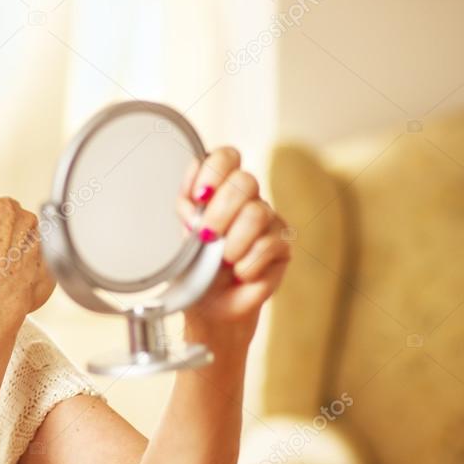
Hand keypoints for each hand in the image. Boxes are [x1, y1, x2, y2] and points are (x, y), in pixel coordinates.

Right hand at [0, 196, 55, 317]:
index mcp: (6, 208)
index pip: (0, 209)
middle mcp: (29, 223)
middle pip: (19, 226)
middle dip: (8, 239)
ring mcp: (42, 247)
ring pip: (30, 248)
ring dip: (18, 257)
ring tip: (0, 273)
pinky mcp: (50, 271)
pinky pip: (38, 270)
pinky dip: (28, 276)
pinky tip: (12, 285)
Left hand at [175, 146, 290, 339]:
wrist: (209, 307)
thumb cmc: (195, 271)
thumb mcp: (180, 237)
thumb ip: (186, 211)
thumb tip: (193, 201)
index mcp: (221, 191)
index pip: (227, 157)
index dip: (214, 170)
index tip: (198, 197)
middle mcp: (248, 200)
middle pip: (244, 181)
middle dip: (220, 212)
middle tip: (207, 237)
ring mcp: (268, 221)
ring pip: (257, 213)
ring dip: (233, 242)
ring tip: (223, 260)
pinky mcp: (282, 246)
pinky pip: (268, 244)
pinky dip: (247, 264)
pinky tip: (240, 273)